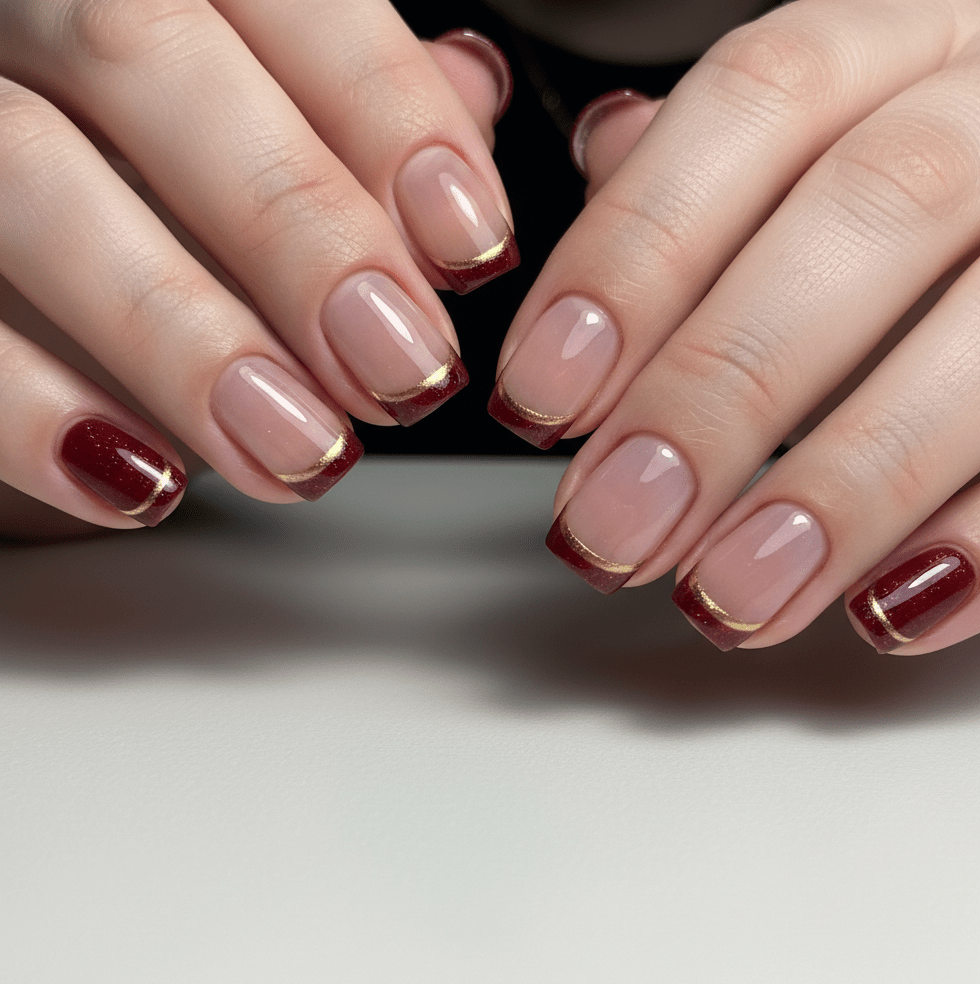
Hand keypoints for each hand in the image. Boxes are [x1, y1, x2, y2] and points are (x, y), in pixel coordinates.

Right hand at [0, 1, 515, 537]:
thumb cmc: (136, 175)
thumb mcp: (253, 119)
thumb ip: (349, 104)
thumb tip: (472, 89)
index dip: (388, 112)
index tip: (473, 247)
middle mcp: (26, 5)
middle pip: (145, 55)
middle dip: (300, 229)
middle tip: (405, 368)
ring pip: (31, 172)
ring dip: (186, 336)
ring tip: (302, 447)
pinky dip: (30, 410)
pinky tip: (140, 479)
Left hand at [491, 0, 979, 654]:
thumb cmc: (915, 214)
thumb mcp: (805, 162)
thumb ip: (700, 178)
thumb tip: (602, 161)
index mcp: (899, 51)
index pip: (755, 104)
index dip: (635, 254)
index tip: (542, 395)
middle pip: (875, 213)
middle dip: (722, 389)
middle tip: (617, 526)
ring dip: (847, 483)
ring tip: (730, 592)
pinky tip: (887, 607)